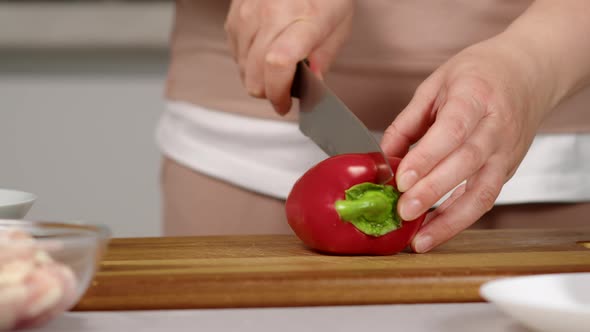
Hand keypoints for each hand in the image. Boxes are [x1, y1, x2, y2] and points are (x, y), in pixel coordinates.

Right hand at [224, 0, 353, 113]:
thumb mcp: (339, 26)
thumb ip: (324, 59)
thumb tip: (312, 88)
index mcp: (304, 18)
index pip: (279, 64)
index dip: (278, 93)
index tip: (285, 105)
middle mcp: (271, 13)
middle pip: (254, 73)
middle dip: (268, 93)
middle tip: (283, 94)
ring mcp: (248, 12)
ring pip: (241, 67)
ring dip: (257, 78)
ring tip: (276, 71)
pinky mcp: (234, 13)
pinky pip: (234, 52)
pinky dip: (247, 62)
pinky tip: (263, 54)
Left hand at [381, 35, 557, 252]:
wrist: (530, 70)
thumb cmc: (480, 73)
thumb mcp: (436, 84)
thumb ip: (407, 122)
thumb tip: (383, 158)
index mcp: (475, 96)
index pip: (453, 130)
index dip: (427, 157)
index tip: (402, 179)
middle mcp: (496, 127)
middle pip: (466, 163)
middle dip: (432, 191)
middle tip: (402, 211)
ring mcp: (506, 151)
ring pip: (483, 192)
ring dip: (450, 220)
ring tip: (420, 240)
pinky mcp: (508, 169)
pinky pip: (486, 199)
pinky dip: (460, 219)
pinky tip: (436, 231)